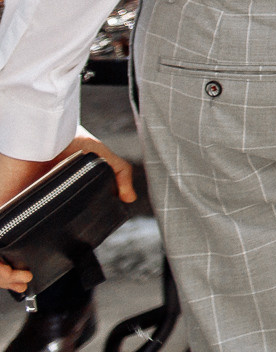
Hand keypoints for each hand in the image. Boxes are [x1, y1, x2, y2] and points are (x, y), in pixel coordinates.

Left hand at [0, 132, 136, 291]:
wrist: (45, 130)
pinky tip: (10, 273)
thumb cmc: (65, 138)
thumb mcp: (99, 157)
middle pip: (4, 253)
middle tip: (26, 280)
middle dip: (10, 276)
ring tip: (20, 279)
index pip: (24, 240)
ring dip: (3, 276)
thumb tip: (128, 197)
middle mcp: (18, 212)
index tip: (33, 274)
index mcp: (36, 206)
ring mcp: (6, 213)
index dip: (24, 262)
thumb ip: (118, 173)